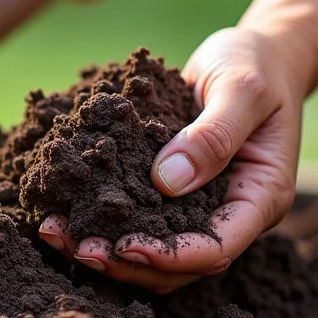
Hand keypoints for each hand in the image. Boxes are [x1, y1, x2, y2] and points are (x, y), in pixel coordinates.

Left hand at [36, 24, 312, 292]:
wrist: (253, 53)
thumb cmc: (256, 65)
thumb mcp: (242, 88)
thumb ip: (212, 134)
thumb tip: (166, 181)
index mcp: (259, 198)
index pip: (216, 249)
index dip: (169, 256)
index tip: (124, 246)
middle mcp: (229, 213)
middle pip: (179, 265)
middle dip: (126, 262)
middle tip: (77, 247)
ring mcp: (199, 206)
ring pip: (154, 250)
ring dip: (107, 250)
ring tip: (57, 233)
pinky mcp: (172, 192)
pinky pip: (139, 217)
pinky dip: (103, 220)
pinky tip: (64, 208)